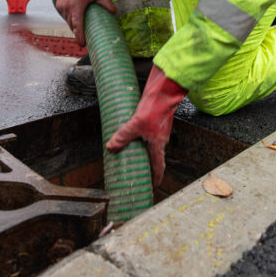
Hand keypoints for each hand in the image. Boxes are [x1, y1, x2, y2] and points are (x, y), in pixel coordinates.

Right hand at [55, 0, 115, 45]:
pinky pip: (64, 16)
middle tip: (84, 41)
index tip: (82, 44)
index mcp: (76, 8)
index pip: (78, 27)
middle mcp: (67, 8)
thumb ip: (106, 2)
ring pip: (67, 21)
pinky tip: (75, 22)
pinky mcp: (59, 4)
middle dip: (77, 34)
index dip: (79, 37)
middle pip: (72, 26)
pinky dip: (69, 20)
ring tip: (80, 32)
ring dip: (73, 27)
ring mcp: (61, 7)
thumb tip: (114, 12)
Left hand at [106, 65, 186, 186]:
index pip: (158, 167)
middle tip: (137, 173)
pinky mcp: (154, 120)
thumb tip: (111, 148)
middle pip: (154, 158)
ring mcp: (158, 129)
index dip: (155, 179)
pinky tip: (130, 134)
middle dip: (146, 167)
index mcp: (158, 145)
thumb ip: (123, 136)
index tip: (151, 187)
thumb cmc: (155, 107)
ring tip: (130, 154)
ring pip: (150, 145)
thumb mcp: (136, 123)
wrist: (165, 89)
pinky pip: (146, 134)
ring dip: (142, 152)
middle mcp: (160, 139)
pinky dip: (139, 138)